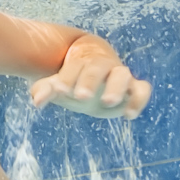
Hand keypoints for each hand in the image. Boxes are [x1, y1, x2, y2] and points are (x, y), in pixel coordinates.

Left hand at [30, 54, 150, 119]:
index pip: (73, 67)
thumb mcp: (59, 86)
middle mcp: (101, 66)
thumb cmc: (72, 82)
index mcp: (80, 63)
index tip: (59, 91)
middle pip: (97, 68)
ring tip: (108, 103)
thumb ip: (46, 90)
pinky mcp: (134, 88)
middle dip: (89, 80)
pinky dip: (139, 99)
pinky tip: (128, 116)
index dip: (67, 78)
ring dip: (116, 87)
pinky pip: (143, 89)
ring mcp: (119, 75)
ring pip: (122, 74)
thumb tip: (36, 102)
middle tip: (81, 97)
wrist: (96, 79)